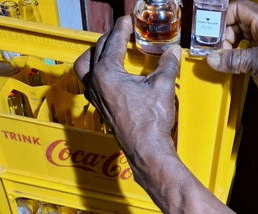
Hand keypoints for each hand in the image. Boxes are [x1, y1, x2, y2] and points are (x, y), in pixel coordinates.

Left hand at [74, 15, 180, 159]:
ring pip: (85, 69)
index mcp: (107, 74)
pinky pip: (91, 85)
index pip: (112, 42)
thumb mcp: (162, 86)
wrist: (146, 149)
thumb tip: (172, 53)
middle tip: (120, 34)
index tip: (128, 21)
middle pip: (95, 52)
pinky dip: (97, 74)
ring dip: (95, 56)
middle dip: (107, 39)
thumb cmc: (149, 123)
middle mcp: (96, 84)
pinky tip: (110, 76)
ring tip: (107, 51)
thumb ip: (166, 65)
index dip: (122, 28)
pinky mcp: (101, 110)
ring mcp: (96, 99)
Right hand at [207, 0, 257, 114]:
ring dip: (228, 46)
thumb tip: (213, 57)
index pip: (237, 8)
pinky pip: (244, 46)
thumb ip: (234, 59)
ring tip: (223, 60)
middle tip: (216, 52)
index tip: (210, 37)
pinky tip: (231, 63)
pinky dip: (235, 53)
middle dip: (223, 36)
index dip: (221, 21)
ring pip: (238, 34)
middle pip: (235, 21)